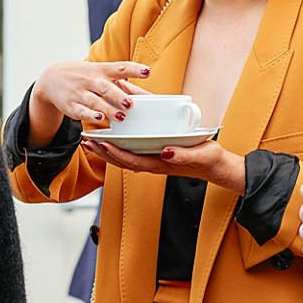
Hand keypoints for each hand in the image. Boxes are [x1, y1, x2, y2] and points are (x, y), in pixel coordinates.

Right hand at [35, 60, 152, 128]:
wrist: (52, 78)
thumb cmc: (87, 77)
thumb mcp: (104, 76)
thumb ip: (127, 87)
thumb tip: (151, 98)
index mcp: (102, 71)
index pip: (120, 68)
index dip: (134, 70)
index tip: (147, 72)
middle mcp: (91, 80)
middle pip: (105, 87)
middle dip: (118, 95)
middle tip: (130, 104)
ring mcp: (79, 93)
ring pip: (94, 101)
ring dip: (108, 109)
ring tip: (121, 117)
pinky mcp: (71, 106)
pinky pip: (81, 111)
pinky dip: (90, 115)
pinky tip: (99, 119)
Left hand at [80, 139, 245, 192]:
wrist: (216, 166)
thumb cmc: (207, 160)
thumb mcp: (199, 156)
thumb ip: (183, 155)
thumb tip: (165, 152)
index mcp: (160, 164)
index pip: (131, 160)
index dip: (115, 153)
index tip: (101, 144)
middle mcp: (152, 163)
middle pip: (121, 159)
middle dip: (102, 151)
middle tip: (86, 140)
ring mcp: (152, 159)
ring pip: (124, 155)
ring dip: (106, 148)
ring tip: (90, 139)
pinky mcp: (155, 154)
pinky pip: (133, 150)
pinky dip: (119, 144)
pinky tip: (111, 136)